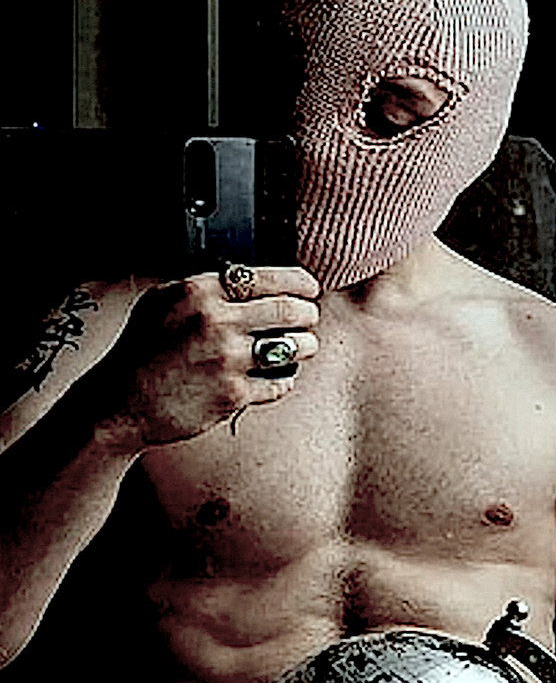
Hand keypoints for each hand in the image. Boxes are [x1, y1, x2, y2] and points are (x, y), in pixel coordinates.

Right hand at [100, 267, 319, 448]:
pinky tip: (276, 377)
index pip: (266, 278)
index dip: (298, 283)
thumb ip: (205, 288)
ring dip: (305, 346)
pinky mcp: (234, 394)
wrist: (119, 403)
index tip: (309, 288)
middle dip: (308, 314)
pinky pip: (281, 383)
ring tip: (301, 347)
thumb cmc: (141, 352)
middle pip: (290, 311)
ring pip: (294, 347)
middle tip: (309, 318)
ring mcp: (227, 360)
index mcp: (198, 293)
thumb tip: (251, 280)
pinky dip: (284, 380)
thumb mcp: (162, 302)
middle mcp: (215, 323)